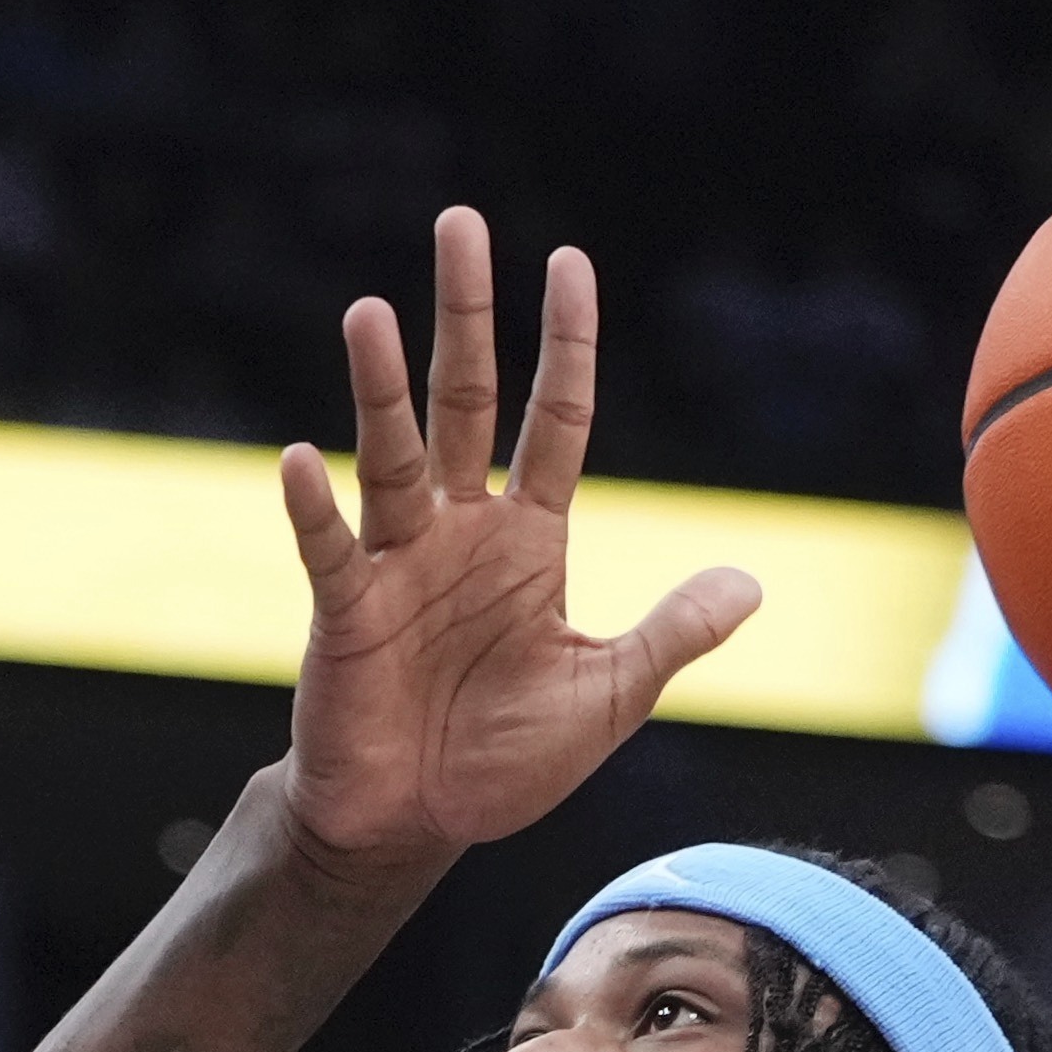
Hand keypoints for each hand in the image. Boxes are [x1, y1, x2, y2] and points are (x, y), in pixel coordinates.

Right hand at [274, 209, 761, 870]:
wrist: (415, 828)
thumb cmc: (503, 765)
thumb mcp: (608, 699)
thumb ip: (670, 635)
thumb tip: (750, 583)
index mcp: (530, 542)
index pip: (554, 420)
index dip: (565, 345)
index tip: (568, 262)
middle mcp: (461, 532)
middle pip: (466, 400)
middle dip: (466, 314)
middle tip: (461, 223)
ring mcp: (399, 564)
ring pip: (392, 454)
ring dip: (380, 386)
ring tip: (370, 312)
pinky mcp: (345, 612)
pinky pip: (331, 548)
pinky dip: (312, 507)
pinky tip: (301, 457)